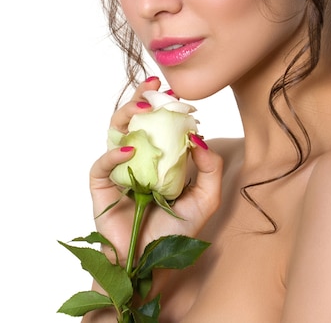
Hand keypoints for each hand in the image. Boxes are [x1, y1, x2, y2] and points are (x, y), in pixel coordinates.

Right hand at [89, 77, 222, 263]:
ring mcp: (117, 170)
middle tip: (154, 87)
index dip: (165, 105)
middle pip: (134, 119)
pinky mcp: (100, 186)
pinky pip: (101, 164)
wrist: (150, 264)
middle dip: (141, 98)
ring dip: (125, 114)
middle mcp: (137, 158)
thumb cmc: (175, 232)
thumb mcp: (205, 200)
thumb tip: (200, 139)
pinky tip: (131, 148)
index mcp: (159, 157)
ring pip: (114, 132)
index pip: (159, 123)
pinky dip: (113, 153)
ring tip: (142, 107)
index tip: (176, 91)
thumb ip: (210, 170)